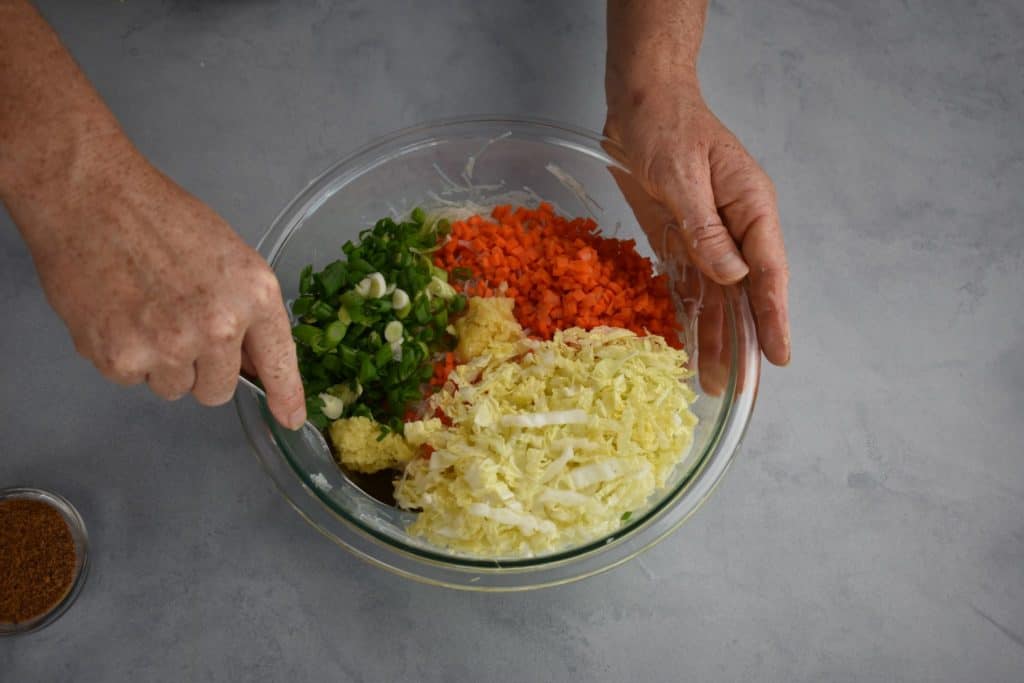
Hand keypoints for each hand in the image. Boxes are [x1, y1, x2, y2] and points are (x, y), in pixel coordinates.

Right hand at [11, 147, 306, 427]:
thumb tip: (251, 364)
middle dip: (202, 370)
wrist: (89, 197)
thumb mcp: (228, 257)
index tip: (290, 418)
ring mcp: (167, 346)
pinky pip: (132, 380)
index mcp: (253, 295)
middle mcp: (217, 327)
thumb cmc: (159, 218)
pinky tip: (118, 312)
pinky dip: (124, 355)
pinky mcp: (120, 358)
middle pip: (218, 390)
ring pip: (174, 388)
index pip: (278, 362)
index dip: (285, 396)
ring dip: (161, 363)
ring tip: (145, 311)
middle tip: (178, 325)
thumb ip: (246, 311)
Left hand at [604, 80, 790, 365]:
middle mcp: (735, 228)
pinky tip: (686, 344)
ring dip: (713, 335)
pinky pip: (687, 283)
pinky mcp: (678, 238)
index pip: (768, 272)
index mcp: (750, 207)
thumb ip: (706, 228)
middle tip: (739, 387)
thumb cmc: (667, 124)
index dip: (773, 317)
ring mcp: (707, 235)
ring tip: (711, 379)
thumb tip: (732, 277)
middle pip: (745, 294)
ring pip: (716, 296)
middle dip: (743, 340)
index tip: (779, 356)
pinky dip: (687, 313)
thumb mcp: (682, 175)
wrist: (640, 100)